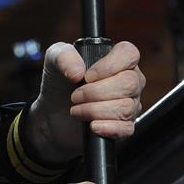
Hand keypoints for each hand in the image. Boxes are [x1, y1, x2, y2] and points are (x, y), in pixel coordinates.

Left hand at [28, 41, 143, 162]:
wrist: (53, 112)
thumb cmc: (60, 82)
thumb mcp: (54, 59)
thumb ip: (64, 56)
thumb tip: (78, 72)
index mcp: (118, 59)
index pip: (129, 54)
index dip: (109, 66)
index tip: (87, 76)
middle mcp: (130, 80)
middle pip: (129, 83)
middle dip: (96, 92)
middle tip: (75, 95)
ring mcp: (130, 104)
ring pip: (126, 107)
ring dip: (95, 110)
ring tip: (77, 109)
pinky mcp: (124, 126)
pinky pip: (126, 128)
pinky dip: (107, 127)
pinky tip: (92, 125)